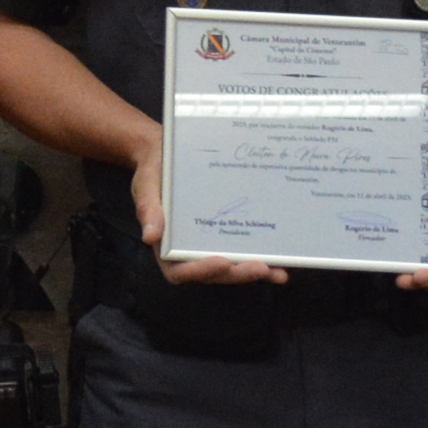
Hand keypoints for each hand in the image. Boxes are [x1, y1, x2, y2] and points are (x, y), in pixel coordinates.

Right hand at [132, 128, 281, 287]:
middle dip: (236, 274)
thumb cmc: (154, 170)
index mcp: (165, 245)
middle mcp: (187, 251)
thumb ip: (148, 209)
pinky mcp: (225, 235)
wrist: (165, 153)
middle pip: (212, 273)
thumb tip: (149, 237)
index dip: (200, 271)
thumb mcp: (146, 185)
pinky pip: (241, 251)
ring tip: (277, 272)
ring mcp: (208, 245)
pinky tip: (281, 263)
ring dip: (253, 272)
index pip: (179, 271)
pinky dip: (261, 260)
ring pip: (230, 267)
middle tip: (260, 268)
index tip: (221, 262)